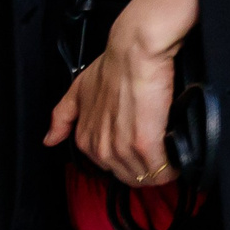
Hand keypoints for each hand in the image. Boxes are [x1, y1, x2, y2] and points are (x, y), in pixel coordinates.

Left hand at [45, 35, 174, 183]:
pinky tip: (180, 156)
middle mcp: (100, 149)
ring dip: (162, 168)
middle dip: (147, 168)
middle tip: (162, 151)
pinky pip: (162, 171)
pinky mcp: (145, 145)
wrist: (134, 53)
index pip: (111, 169)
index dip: (131, 161)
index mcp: (85, 140)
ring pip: (146, 177)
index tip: (144, 148)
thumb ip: (62, 117)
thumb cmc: (112, 66)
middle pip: (130, 177)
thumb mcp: (78, 90)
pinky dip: (173, 167)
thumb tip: (49, 140)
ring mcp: (121, 149)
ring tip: (174, 153)